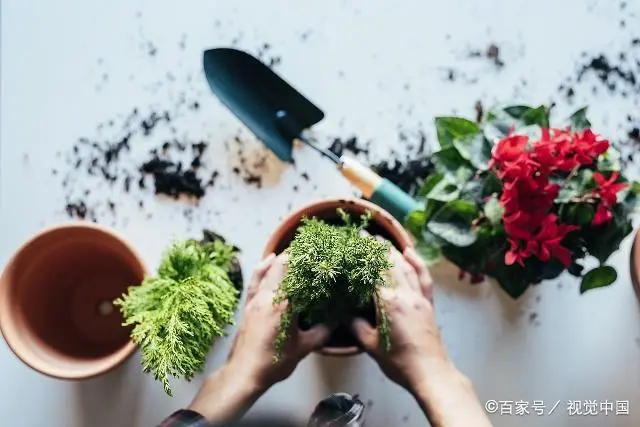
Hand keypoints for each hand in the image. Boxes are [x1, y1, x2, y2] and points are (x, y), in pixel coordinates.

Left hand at [189, 254, 329, 422]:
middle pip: (280, 265)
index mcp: (283, 303)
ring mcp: (255, 299)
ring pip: (267, 270)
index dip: (305, 257)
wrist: (244, 374)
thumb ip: (322, 331)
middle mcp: (267, 296)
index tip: (317, 251)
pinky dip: (262, 268)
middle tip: (310, 251)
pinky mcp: (247, 305)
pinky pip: (255, 280)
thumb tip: (336, 319)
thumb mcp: (304, 348)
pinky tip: (268, 261)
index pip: (294, 270)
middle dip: (295, 256)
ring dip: (280, 260)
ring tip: (293, 252)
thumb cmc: (274, 362)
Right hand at [351, 243, 491, 426]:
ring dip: (394, 251)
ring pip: (406, 267)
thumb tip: (343, 312)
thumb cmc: (398, 362)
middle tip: (365, 235)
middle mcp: (405, 295)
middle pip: (390, 264)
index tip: (354, 243)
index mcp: (388, 303)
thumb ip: (355, 325)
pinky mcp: (428, 304)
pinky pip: (423, 278)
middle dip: (377, 248)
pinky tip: (410, 252)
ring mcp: (419, 298)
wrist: (430, 372)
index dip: (364, 256)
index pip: (374, 272)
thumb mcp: (370, 345)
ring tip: (382, 240)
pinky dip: (417, 262)